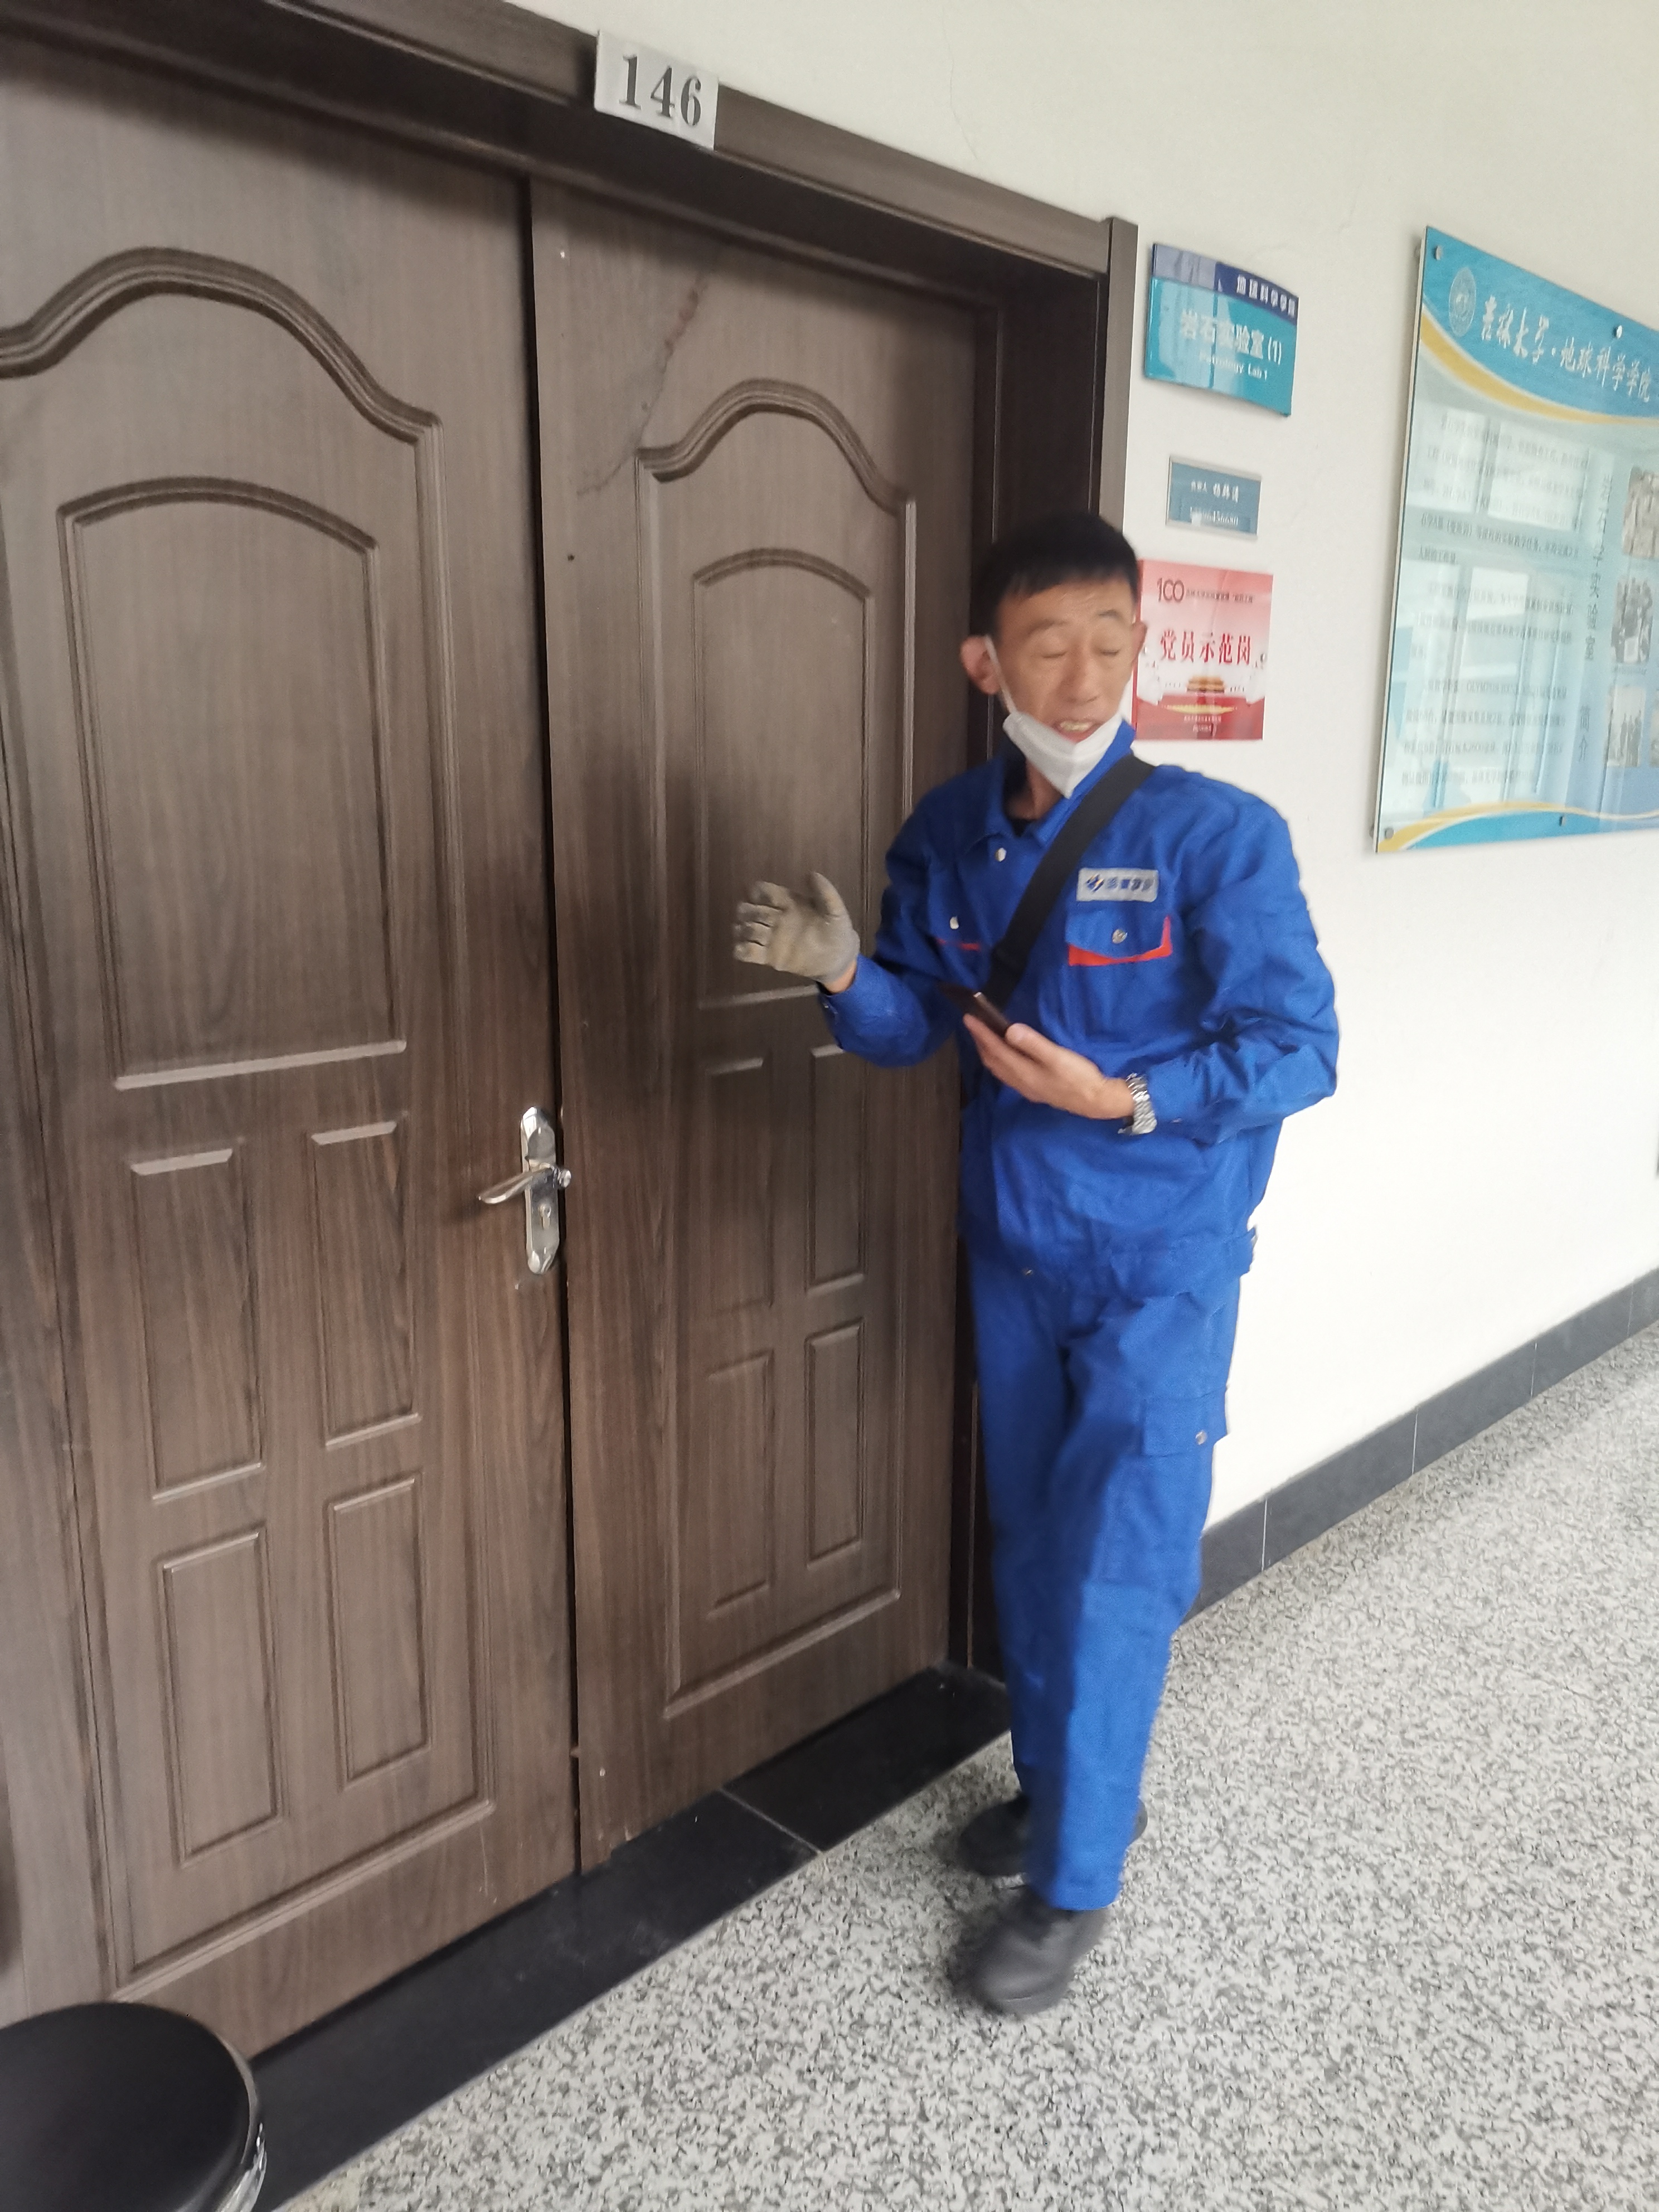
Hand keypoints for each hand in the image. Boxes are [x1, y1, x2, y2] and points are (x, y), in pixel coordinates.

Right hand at [732, 873, 859, 987]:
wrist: (839, 957)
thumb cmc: (837, 929)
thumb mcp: (835, 909)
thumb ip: (825, 892)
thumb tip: (811, 874)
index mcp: (788, 902)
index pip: (764, 891)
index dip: (758, 892)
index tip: (758, 896)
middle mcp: (776, 918)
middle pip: (749, 910)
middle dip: (746, 912)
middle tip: (756, 919)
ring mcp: (771, 938)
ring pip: (744, 929)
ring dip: (741, 929)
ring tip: (751, 933)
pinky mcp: (770, 957)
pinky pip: (747, 952)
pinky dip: (740, 950)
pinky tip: (745, 949)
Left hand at [963, 1016, 1133, 1120]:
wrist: (1095, 1102)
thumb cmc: (1079, 1077)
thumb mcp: (1057, 1057)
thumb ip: (1033, 1043)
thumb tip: (1009, 1029)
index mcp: (1023, 1071)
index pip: (995, 1049)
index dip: (980, 1033)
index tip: (968, 1017)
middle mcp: (1019, 1081)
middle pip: (992, 1060)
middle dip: (979, 1042)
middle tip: (972, 1024)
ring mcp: (1026, 1088)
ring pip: (998, 1069)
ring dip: (988, 1052)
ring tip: (982, 1037)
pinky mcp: (1034, 1089)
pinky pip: (1007, 1073)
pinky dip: (999, 1061)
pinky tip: (1004, 1056)